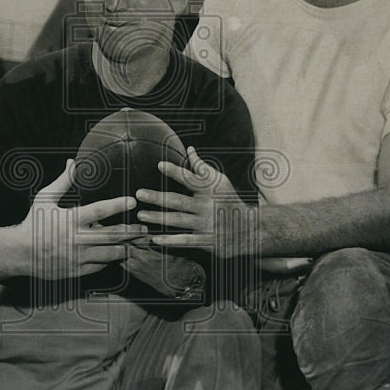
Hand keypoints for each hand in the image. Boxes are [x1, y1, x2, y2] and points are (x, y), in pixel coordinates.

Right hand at [17, 160, 146, 280]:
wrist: (20, 253)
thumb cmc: (34, 224)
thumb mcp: (45, 199)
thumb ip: (63, 182)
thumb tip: (72, 163)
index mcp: (71, 219)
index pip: (100, 210)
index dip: (118, 205)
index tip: (132, 200)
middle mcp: (77, 239)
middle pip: (111, 235)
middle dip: (130, 231)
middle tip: (144, 227)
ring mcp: (78, 257)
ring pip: (109, 253)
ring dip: (125, 247)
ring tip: (137, 242)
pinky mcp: (77, 270)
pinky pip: (99, 266)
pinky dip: (110, 260)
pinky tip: (118, 253)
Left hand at [135, 147, 258, 258]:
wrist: (251, 229)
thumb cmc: (229, 200)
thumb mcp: (220, 181)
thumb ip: (201, 167)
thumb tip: (189, 148)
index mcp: (209, 189)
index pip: (190, 178)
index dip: (175, 171)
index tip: (159, 164)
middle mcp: (206, 205)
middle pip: (178, 201)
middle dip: (158, 197)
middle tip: (139, 194)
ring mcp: (205, 223)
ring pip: (178, 220)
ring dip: (158, 218)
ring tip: (141, 215)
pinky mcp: (206, 240)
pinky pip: (185, 240)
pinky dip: (170, 241)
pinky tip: (155, 239)